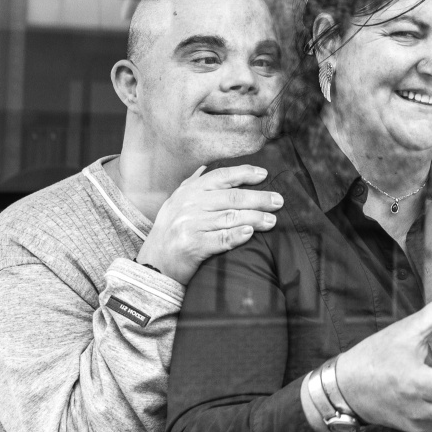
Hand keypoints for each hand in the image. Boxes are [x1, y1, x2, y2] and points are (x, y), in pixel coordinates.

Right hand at [135, 165, 283, 285]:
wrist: (152, 264)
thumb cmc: (169, 231)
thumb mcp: (175, 203)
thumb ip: (192, 185)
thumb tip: (206, 168)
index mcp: (189, 191)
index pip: (221, 176)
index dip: (245, 173)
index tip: (265, 175)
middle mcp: (190, 204)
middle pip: (232, 197)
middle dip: (259, 198)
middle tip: (278, 201)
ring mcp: (191, 224)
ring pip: (231, 218)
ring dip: (255, 218)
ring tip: (272, 220)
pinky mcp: (192, 245)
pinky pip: (221, 239)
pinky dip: (237, 236)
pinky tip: (250, 234)